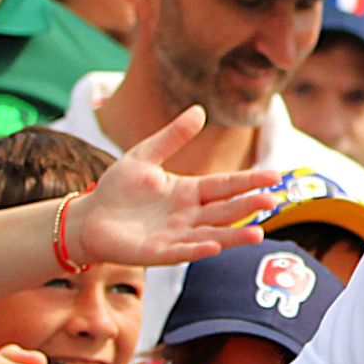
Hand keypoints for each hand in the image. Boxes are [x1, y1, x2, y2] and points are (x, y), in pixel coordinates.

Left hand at [67, 104, 285, 265]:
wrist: (88, 218)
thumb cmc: (117, 188)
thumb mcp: (144, 155)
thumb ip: (172, 137)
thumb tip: (200, 110)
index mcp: (189, 191)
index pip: (225, 185)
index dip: (249, 181)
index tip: (275, 175)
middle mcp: (189, 215)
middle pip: (225, 210)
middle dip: (248, 206)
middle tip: (272, 200)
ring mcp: (176, 235)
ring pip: (212, 234)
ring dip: (234, 235)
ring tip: (258, 233)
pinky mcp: (157, 253)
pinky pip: (181, 251)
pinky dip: (199, 249)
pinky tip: (214, 245)